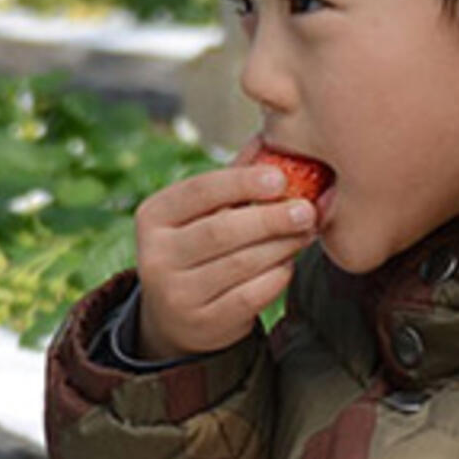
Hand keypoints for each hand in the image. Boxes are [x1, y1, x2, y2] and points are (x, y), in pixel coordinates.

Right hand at [132, 144, 316, 359]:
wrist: (177, 315)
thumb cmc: (200, 246)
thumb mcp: (203, 211)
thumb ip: (233, 179)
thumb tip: (271, 135)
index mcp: (152, 216)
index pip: (200, 191)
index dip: (242, 182)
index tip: (280, 178)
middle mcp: (155, 256)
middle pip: (221, 230)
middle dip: (269, 218)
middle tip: (306, 210)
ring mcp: (175, 293)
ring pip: (239, 264)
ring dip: (281, 246)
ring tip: (305, 232)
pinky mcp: (202, 323)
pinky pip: (249, 297)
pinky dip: (275, 278)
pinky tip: (288, 264)